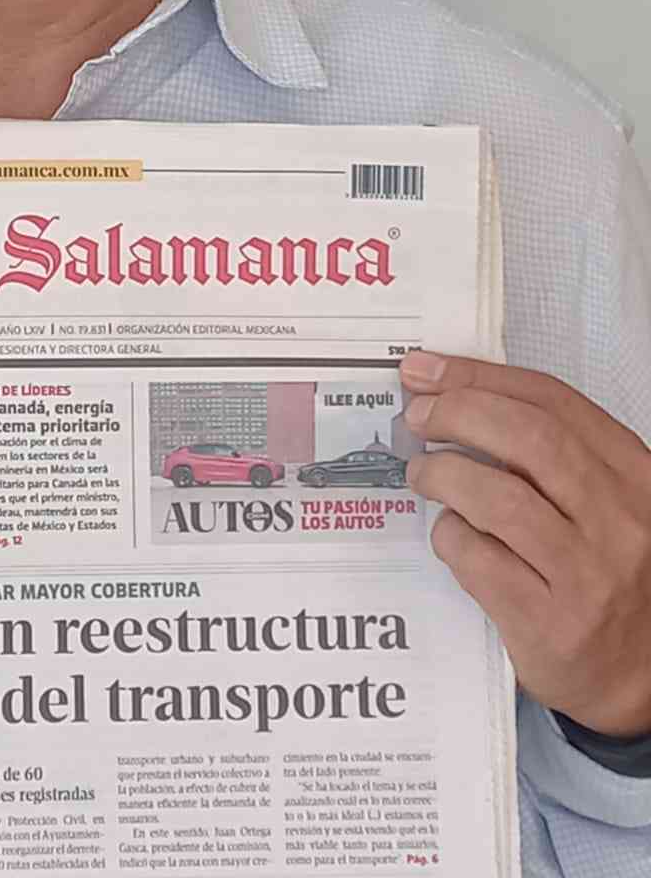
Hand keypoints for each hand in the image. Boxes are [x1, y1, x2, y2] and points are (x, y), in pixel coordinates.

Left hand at [401, 350, 650, 736]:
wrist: (639, 676)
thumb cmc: (603, 573)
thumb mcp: (599, 502)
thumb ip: (545, 453)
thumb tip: (446, 394)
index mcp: (633, 475)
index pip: (551, 400)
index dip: (478, 376)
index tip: (426, 369)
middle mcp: (620, 520)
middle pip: (526, 437)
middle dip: (457, 412)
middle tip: (417, 416)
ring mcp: (589, 574)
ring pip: (498, 497)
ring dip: (443, 473)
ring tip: (422, 474)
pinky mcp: (551, 622)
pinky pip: (479, 559)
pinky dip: (450, 536)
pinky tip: (450, 535)